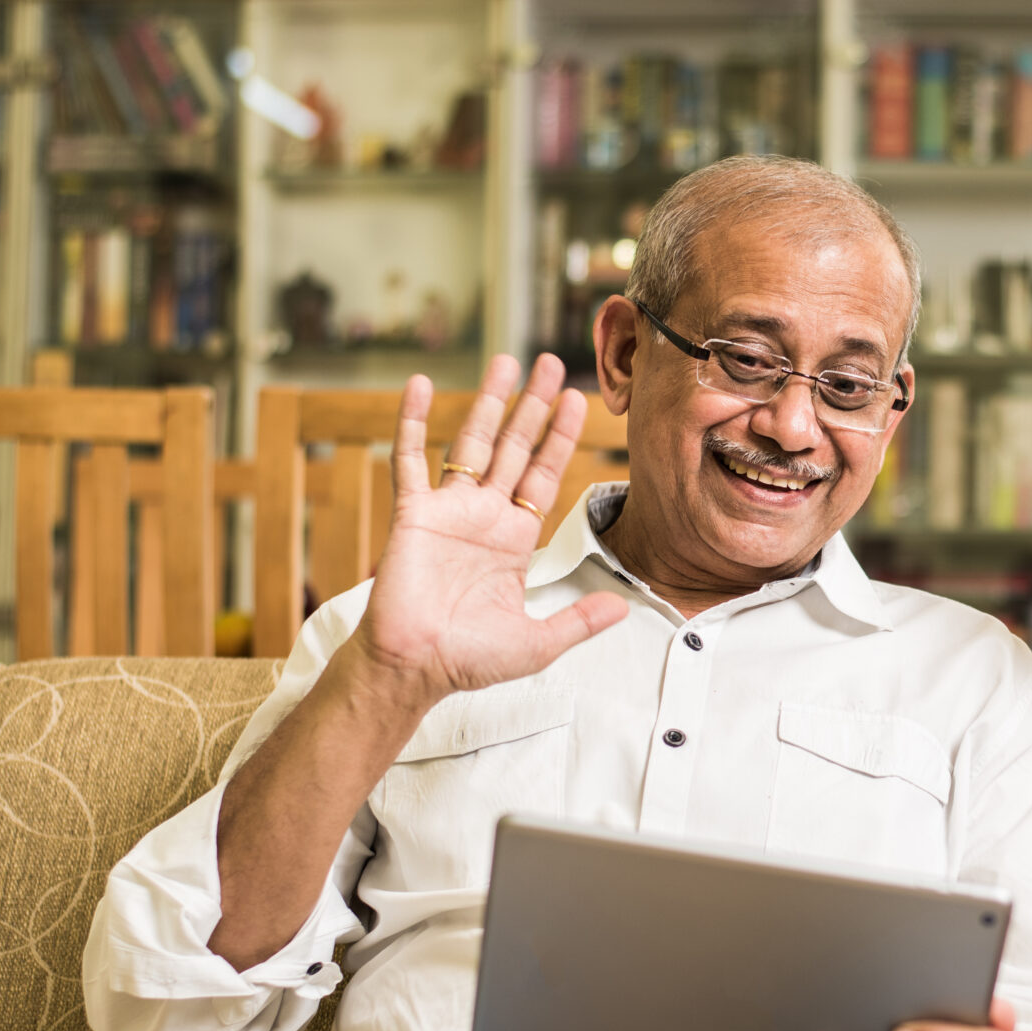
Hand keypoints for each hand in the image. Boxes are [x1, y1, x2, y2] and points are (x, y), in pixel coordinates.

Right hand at [352, 360, 628, 702]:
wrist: (414, 668)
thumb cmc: (469, 659)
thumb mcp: (538, 642)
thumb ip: (579, 620)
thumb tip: (622, 607)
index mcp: (515, 538)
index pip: (544, 475)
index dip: (561, 438)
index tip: (578, 401)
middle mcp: (484, 516)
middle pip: (514, 447)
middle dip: (533, 406)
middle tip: (550, 362)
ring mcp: (448, 510)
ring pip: (470, 442)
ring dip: (487, 402)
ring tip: (505, 362)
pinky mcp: (412, 514)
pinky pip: (409, 460)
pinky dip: (411, 422)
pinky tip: (418, 386)